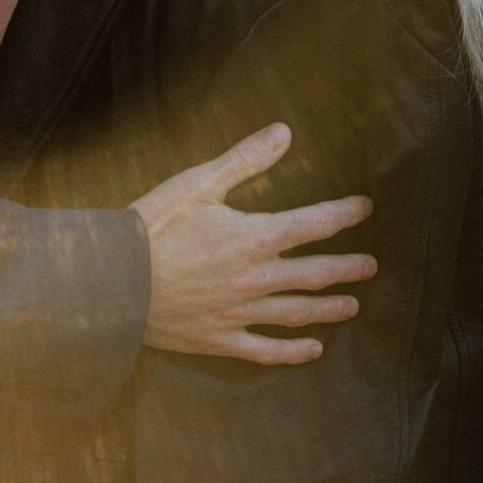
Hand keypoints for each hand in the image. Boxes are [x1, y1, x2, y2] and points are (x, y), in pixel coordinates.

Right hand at [130, 122, 375, 362]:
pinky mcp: (220, 339)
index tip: (365, 209)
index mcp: (254, 237)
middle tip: (371, 265)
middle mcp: (256, 279)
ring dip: (329, 308)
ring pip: (298, 313)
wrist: (112, 280)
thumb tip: (284, 131)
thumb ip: (245, 159)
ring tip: (352, 305)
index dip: (343, 215)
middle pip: (315, 273)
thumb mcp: (196, 183)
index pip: (314, 224)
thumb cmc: (151, 226)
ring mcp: (240, 313)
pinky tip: (312, 350)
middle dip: (347, 267)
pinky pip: (266, 350)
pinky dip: (293, 351)